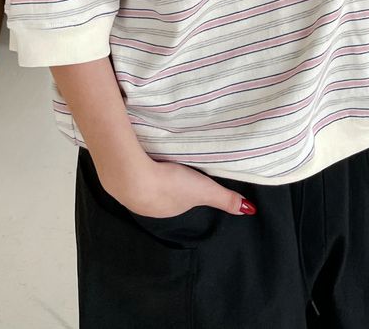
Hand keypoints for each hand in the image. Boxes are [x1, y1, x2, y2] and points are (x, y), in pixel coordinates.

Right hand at [101, 156, 254, 218]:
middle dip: (168, 182)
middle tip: (176, 166)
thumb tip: (250, 211)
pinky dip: (138, 167)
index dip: (187, 189)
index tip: (191, 177)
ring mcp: (132, 195)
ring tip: (159, 160)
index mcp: (171, 210)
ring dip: (152, 174)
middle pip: (164, 192)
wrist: (132, 176)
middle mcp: (151, 208)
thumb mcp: (204, 190)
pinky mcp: (118, 179)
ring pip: (147, 183)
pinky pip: (132, 174)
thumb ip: (226, 198)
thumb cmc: (170, 185)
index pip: (181, 201)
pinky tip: (141, 157)